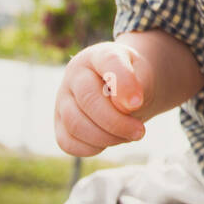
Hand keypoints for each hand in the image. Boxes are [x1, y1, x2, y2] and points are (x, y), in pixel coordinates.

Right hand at [54, 41, 154, 156]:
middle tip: (140, 131)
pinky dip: (92, 148)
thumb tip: (124, 108)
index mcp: (99, 55)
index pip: (108, 62)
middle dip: (117, 122)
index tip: (137, 103)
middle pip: (88, 100)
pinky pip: (68, 143)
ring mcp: (62, 98)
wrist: (121, 89)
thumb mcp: (144, 76)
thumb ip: (138, 86)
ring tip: (128, 135)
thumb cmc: (134, 81)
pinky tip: (109, 141)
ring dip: (107, 137)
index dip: (123, 84)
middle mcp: (75, 74)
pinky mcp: (59, 123)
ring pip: (76, 124)